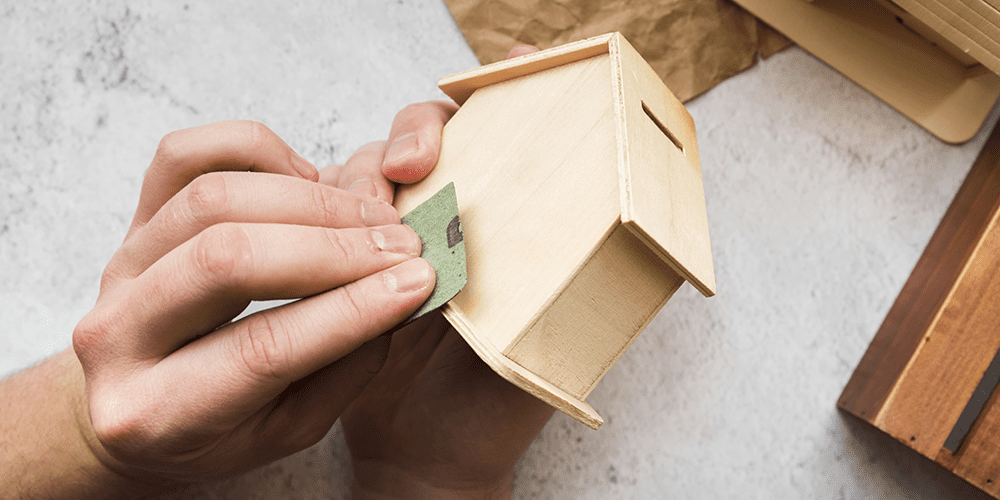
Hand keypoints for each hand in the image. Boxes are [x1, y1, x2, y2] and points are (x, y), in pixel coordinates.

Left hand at [72, 119, 437, 483]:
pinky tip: (308, 177)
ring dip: (310, 200)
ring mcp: (119, 266)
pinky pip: (182, 155)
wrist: (142, 398)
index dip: (350, 310)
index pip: (261, 349)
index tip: (417, 283)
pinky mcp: (132, 218)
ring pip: (211, 199)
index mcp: (152, 410)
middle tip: (404, 247)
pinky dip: (255, 149)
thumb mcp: (288, 427)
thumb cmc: (220, 426)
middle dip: (333, 247)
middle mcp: (116, 332)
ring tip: (371, 220)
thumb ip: (343, 368)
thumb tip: (400, 294)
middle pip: (227, 258)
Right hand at [342, 45, 552, 499]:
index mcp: (503, 227)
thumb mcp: (554, 345)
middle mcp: (447, 222)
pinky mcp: (342, 265)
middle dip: (412, 137)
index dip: (488, 105)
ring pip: (365, 170)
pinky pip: (321, 217)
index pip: (495, 140)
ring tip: (370, 223)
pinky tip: (328, 239)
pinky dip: (321, 213)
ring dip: (361, 180)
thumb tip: (644, 242)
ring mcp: (391, 240)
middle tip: (408, 168)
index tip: (484, 96)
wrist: (429, 461)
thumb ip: (585, 291)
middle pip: (423, 141)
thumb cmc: (497, 408)